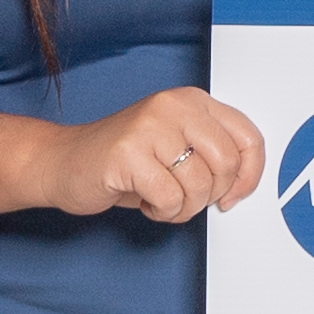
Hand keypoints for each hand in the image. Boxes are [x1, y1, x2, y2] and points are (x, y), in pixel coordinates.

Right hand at [41, 86, 262, 223]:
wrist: (63, 161)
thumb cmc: (124, 160)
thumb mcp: (176, 146)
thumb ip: (211, 153)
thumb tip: (246, 181)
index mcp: (192, 101)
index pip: (248, 137)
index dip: (250, 174)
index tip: (235, 195)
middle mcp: (173, 106)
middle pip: (227, 163)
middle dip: (211, 195)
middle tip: (187, 199)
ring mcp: (149, 127)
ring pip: (199, 185)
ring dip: (184, 208)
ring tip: (162, 199)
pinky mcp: (128, 153)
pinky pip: (170, 198)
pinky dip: (162, 212)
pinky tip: (145, 201)